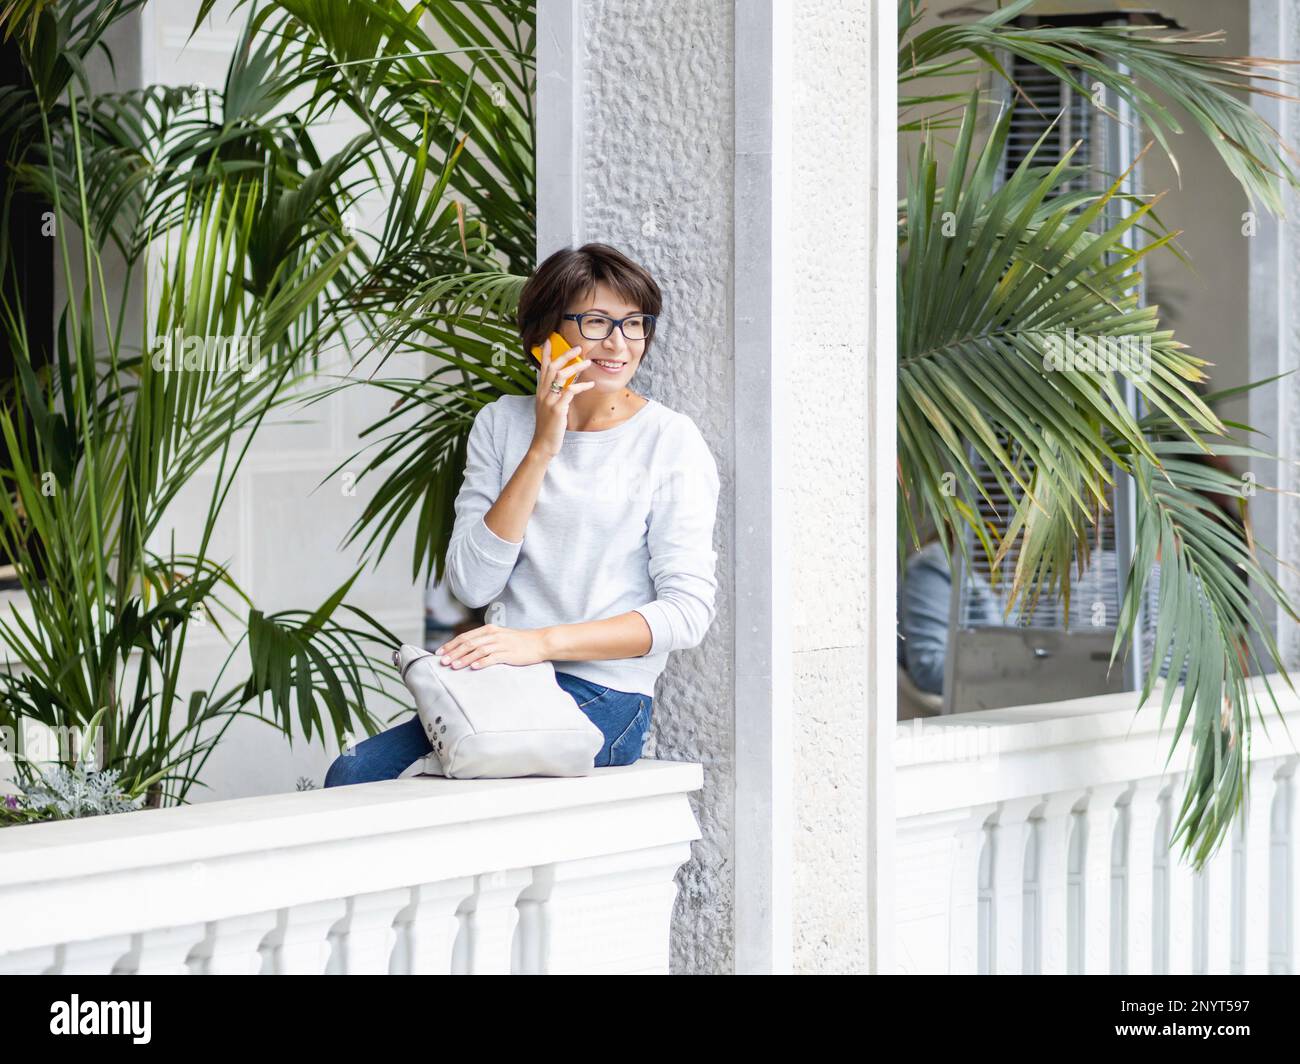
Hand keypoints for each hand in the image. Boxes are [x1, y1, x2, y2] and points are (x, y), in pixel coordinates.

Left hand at [433, 624, 547, 669]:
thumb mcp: (499, 637)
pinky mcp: (509, 654)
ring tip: (453, 666)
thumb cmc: (518, 642)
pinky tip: (474, 667)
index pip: (465, 637)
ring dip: (464, 659)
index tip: (439, 653)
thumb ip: (484, 641)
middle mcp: (493, 635)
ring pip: (478, 650)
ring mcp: (501, 644)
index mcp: (489, 629)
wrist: (539, 642)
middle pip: (468, 643)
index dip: (451, 645)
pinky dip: (482, 662)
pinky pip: (493, 658)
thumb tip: (465, 650)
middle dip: (453, 652)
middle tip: (442, 661)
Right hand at [531, 336, 594, 457]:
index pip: (543, 368)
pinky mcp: (557, 409)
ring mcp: (549, 401)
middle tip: (578, 347)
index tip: (549, 340)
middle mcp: (543, 393)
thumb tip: (561, 386)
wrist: (543, 444)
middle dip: (565, 355)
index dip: (547, 353)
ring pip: (561, 376)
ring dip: (575, 367)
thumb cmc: (548, 427)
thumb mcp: (547, 408)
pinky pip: (569, 392)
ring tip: (588, 362)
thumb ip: (552, 395)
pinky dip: (581, 386)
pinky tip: (590, 384)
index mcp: (541, 392)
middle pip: (552, 368)